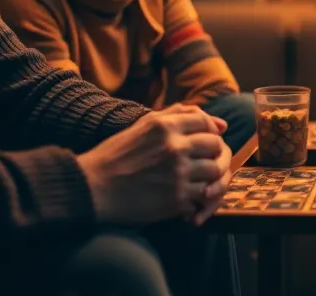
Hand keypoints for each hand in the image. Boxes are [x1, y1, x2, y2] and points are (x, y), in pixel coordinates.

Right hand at [77, 108, 230, 226]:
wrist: (94, 187)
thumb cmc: (117, 154)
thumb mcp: (145, 124)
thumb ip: (182, 115)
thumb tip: (221, 124)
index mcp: (166, 126)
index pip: (207, 124)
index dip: (208, 133)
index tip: (200, 143)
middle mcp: (175, 147)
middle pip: (215, 146)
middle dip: (211, 154)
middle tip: (199, 162)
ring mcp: (178, 174)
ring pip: (214, 171)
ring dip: (207, 176)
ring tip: (193, 179)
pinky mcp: (176, 199)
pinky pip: (202, 195)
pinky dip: (196, 196)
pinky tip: (183, 195)